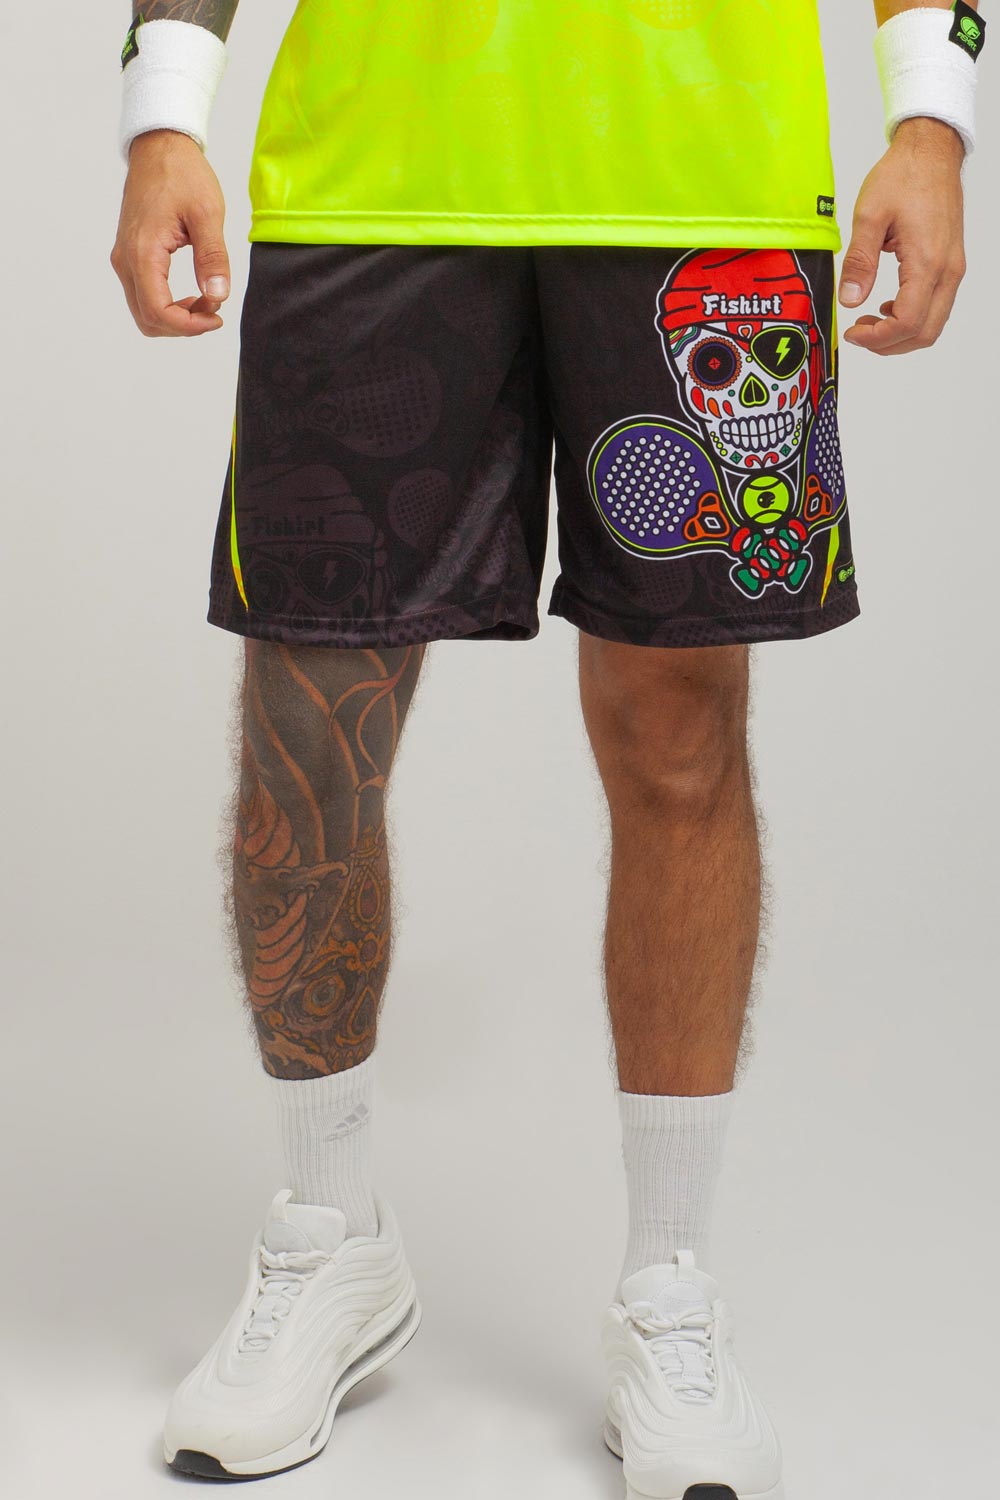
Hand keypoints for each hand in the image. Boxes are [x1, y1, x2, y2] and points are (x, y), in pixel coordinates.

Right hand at [111, 130, 230, 336]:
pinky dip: (168, 305)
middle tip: (214, 309)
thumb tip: (218, 296)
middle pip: (148, 319)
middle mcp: (126, 259)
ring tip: (206, 300)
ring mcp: (124, 258)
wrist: (159, 147)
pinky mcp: (129, 255)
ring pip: (144, 312)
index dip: (190, 325)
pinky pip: (144, 295)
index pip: (158, 311)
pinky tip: (192, 294)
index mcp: (143, 251)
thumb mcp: (207, 214)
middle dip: (184, 325)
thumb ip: (213, 257)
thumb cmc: (182, 174)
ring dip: (176, 318)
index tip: (217, 317)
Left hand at [839, 117, 966, 355]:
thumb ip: (859, 262)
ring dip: (901, 333)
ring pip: (933, 323)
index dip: (878, 337)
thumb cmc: (904, 176)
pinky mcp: (950, 263)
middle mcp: (947, 269)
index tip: (853, 332)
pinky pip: (936, 305)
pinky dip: (912, 317)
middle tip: (860, 333)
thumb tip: (849, 299)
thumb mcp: (870, 215)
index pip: (907, 322)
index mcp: (927, 261)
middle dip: (889, 344)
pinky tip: (888, 305)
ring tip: (870, 321)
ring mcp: (952, 268)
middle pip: (924, 332)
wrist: (932, 151)